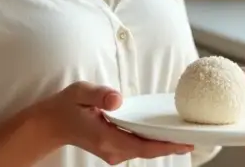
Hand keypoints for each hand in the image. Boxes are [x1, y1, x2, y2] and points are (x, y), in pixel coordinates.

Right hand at [37, 81, 193, 164]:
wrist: (49, 125)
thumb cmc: (65, 107)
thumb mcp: (79, 92)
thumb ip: (99, 95)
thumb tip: (117, 100)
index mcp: (107, 138)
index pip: (143, 145)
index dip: (166, 145)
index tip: (186, 143)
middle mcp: (113, 150)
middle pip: (149, 150)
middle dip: (171, 144)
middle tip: (195, 137)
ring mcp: (113, 152)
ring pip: (144, 149)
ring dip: (163, 143)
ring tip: (185, 134)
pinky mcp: (114, 149)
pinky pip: (138, 146)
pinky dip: (152, 140)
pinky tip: (164, 132)